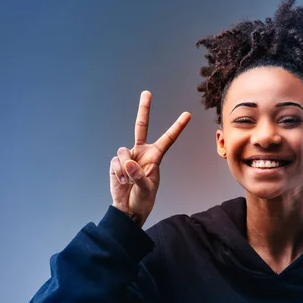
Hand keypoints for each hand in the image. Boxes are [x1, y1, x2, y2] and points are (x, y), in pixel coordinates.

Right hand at [110, 91, 190, 227]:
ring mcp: (128, 157)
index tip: (187, 115)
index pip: (167, 139)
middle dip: (143, 109)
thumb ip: (139, 177)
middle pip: (141, 127)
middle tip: (147, 92)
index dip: (177, 127)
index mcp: (155, 157)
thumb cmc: (142, 200)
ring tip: (129, 181)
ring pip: (123, 151)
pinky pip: (115, 162)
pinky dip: (118, 173)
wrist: (127, 209)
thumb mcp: (146, 190)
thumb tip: (129, 163)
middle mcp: (141, 153)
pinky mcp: (116, 163)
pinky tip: (122, 182)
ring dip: (125, 168)